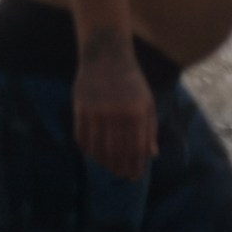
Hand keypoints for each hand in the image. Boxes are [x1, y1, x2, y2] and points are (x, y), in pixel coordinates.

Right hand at [73, 51, 156, 179]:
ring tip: (108, 167)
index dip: (136, 166)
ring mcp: (97, 111)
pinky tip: (92, 153)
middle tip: (121, 175)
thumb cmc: (131, 80)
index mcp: (137, 113)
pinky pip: (82, 136)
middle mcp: (117, 114)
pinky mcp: (80, 107)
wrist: (106, 55)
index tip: (134, 176)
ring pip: (98, 146)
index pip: (136, 148)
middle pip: (117, 151)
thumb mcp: (147, 102)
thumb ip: (150, 129)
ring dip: (103, 161)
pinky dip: (86, 148)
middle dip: (120, 167)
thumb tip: (152, 155)